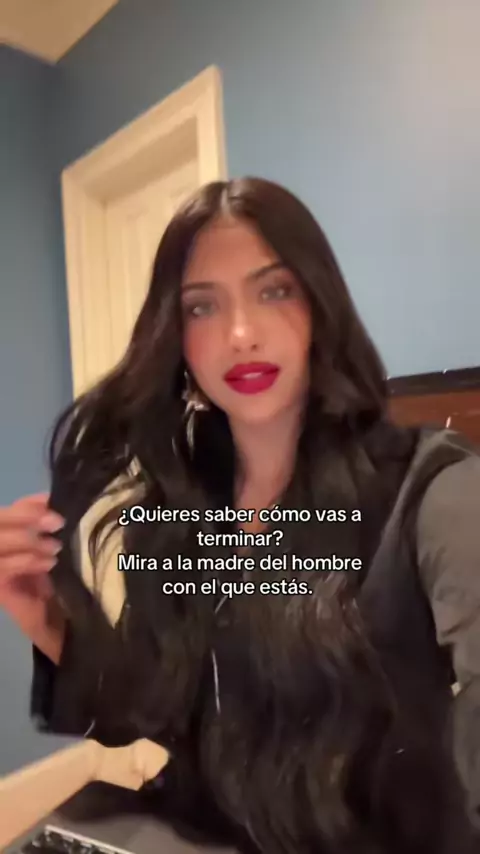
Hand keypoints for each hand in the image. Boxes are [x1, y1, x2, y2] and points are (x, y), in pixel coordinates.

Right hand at [0, 493, 63, 623]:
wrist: (50, 617)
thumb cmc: (50, 577)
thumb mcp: (47, 546)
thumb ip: (43, 524)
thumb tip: (52, 498)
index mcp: (4, 534)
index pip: (7, 512)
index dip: (26, 503)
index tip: (50, 499)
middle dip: (26, 516)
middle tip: (56, 521)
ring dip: (29, 541)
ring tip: (55, 547)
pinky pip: (5, 567)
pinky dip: (28, 561)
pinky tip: (49, 563)